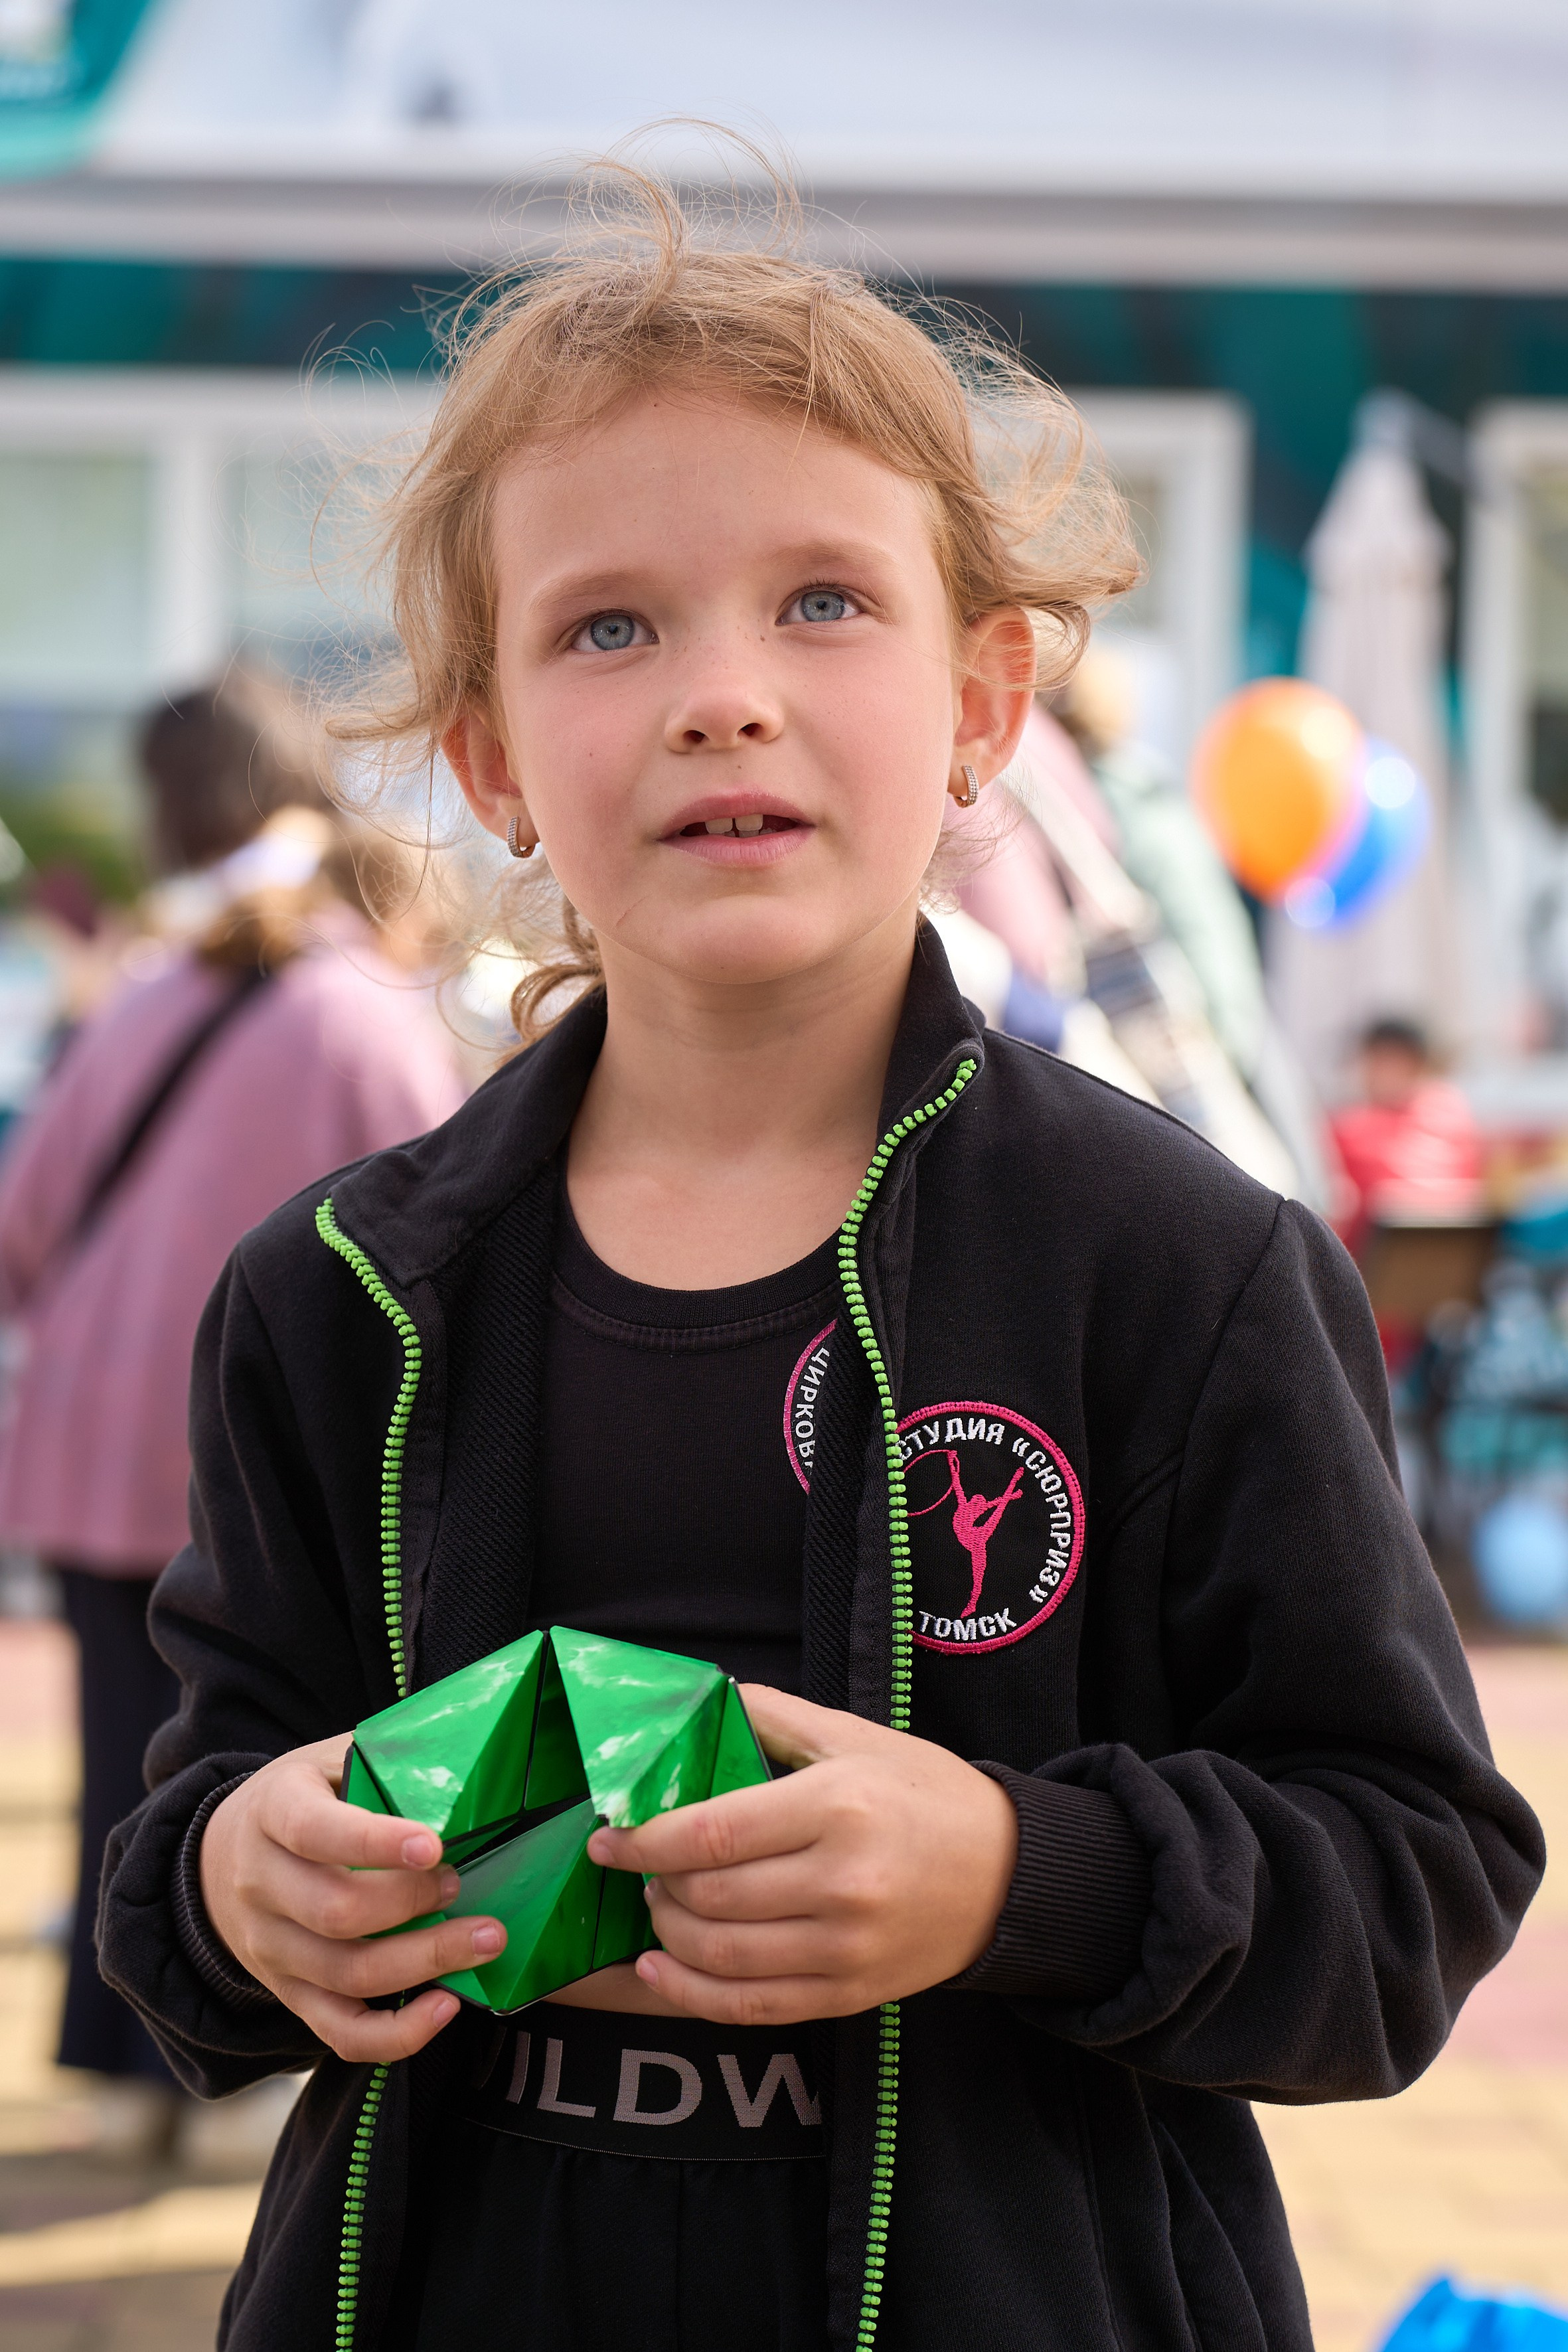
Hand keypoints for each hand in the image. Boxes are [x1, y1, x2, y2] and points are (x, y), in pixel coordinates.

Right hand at [199, 1736, 506, 2062]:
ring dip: (424, 1962)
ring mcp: (271, 1949)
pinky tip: (447, 2005)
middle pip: (336, 1912)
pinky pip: (340, 2031)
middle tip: (465, 1883)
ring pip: (345, 1975)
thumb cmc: (305, 1798)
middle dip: (413, 1905)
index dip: (374, 1842)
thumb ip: (384, 1759)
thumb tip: (470, 1757)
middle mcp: (261, 1885)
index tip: (434, 1845)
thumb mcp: (329, 1761)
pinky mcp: (290, 1994)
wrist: (223, 1858)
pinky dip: (397, 2033)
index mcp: (272, 1813)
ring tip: (485, 1939)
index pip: (314, 1832)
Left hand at [585, 1687, 1016, 2025]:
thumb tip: (696, 1703)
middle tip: (638, 1865)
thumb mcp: (855, 1737)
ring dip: (667, 1932)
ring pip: (720, 1956)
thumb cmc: (927, 1795)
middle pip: (709, 1896)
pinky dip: (691, 1994)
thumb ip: (771, 1717)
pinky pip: (750, 2007)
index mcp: (837, 1807)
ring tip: (657, 1903)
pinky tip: (660, 1968)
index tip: (607, 1835)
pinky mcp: (849, 1995)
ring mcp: (846, 1950)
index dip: (644, 1840)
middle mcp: (842, 1883)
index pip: (713, 1832)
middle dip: (653, 1883)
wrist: (1010, 1875)